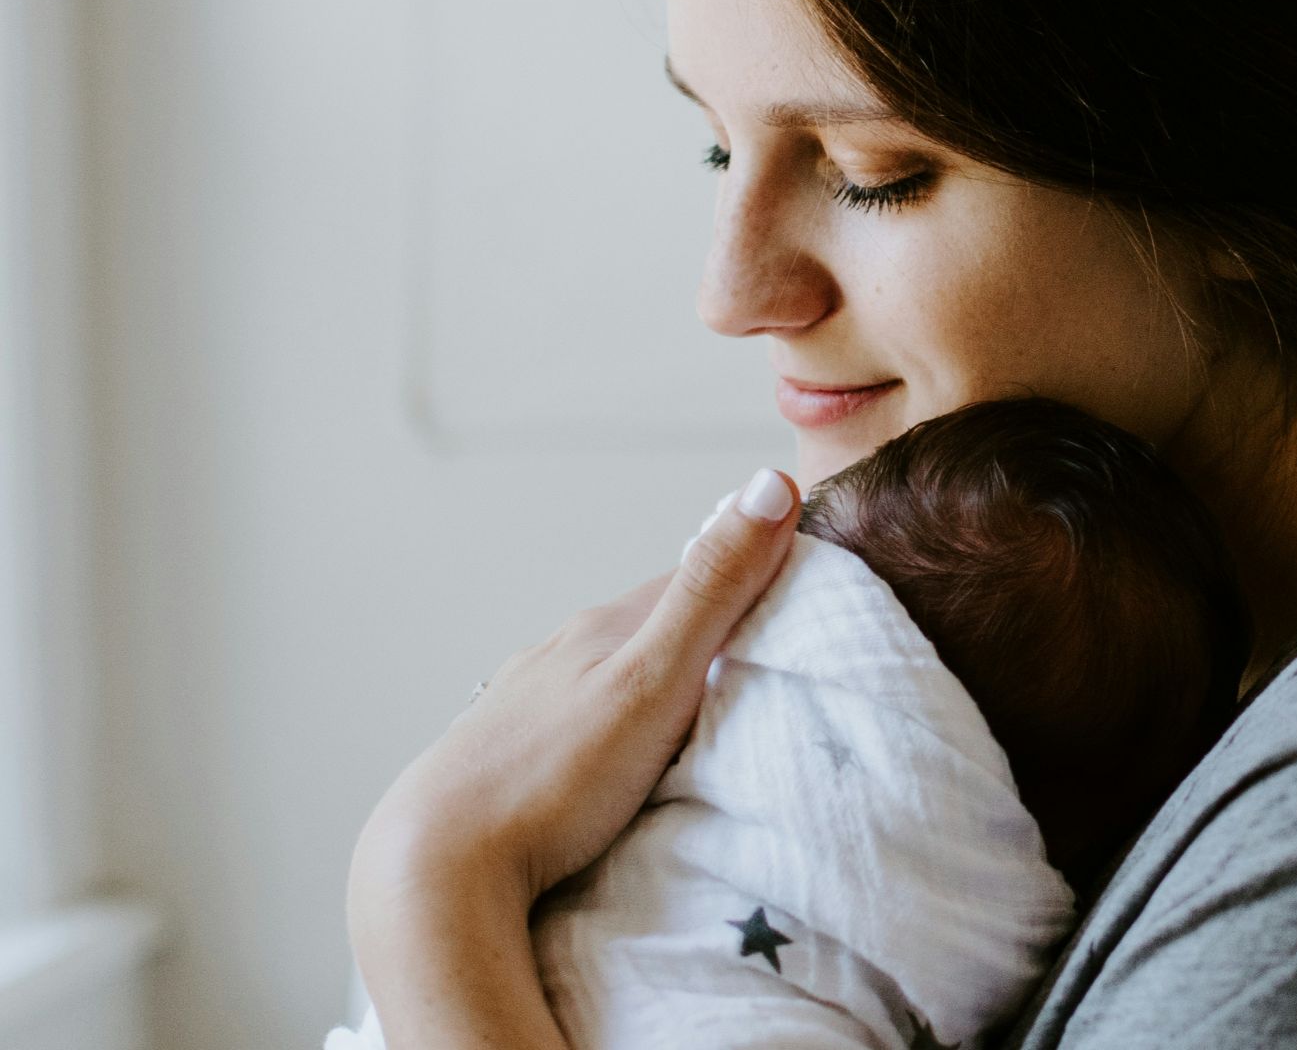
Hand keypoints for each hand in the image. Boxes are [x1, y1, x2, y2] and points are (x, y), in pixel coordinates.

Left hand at [344, 467, 799, 1049]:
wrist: (436, 868)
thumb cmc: (552, 779)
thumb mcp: (654, 680)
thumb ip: (713, 592)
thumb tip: (769, 483)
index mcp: (602, 628)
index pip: (695, 578)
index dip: (752, 575)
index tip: (807, 592)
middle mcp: (561, 653)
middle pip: (652, 625)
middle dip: (707, 632)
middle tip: (768, 661)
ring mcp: (528, 703)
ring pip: (610, 673)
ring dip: (657, 681)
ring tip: (700, 715)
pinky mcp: (507, 755)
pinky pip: (577, 723)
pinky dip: (613, 726)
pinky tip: (617, 757)